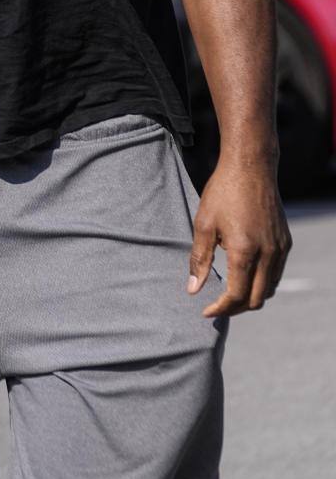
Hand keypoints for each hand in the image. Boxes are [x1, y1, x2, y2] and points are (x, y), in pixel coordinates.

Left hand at [188, 158, 291, 316]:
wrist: (250, 166)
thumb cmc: (222, 192)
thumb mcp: (203, 224)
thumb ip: (199, 260)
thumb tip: (193, 289)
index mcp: (244, 251)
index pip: (237, 296)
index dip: (221, 308)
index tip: (206, 311)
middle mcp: (268, 253)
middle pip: (257, 299)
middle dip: (236, 308)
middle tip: (217, 305)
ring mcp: (280, 248)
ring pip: (270, 288)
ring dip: (252, 296)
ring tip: (230, 291)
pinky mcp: (286, 241)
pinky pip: (277, 272)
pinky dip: (262, 281)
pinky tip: (245, 272)